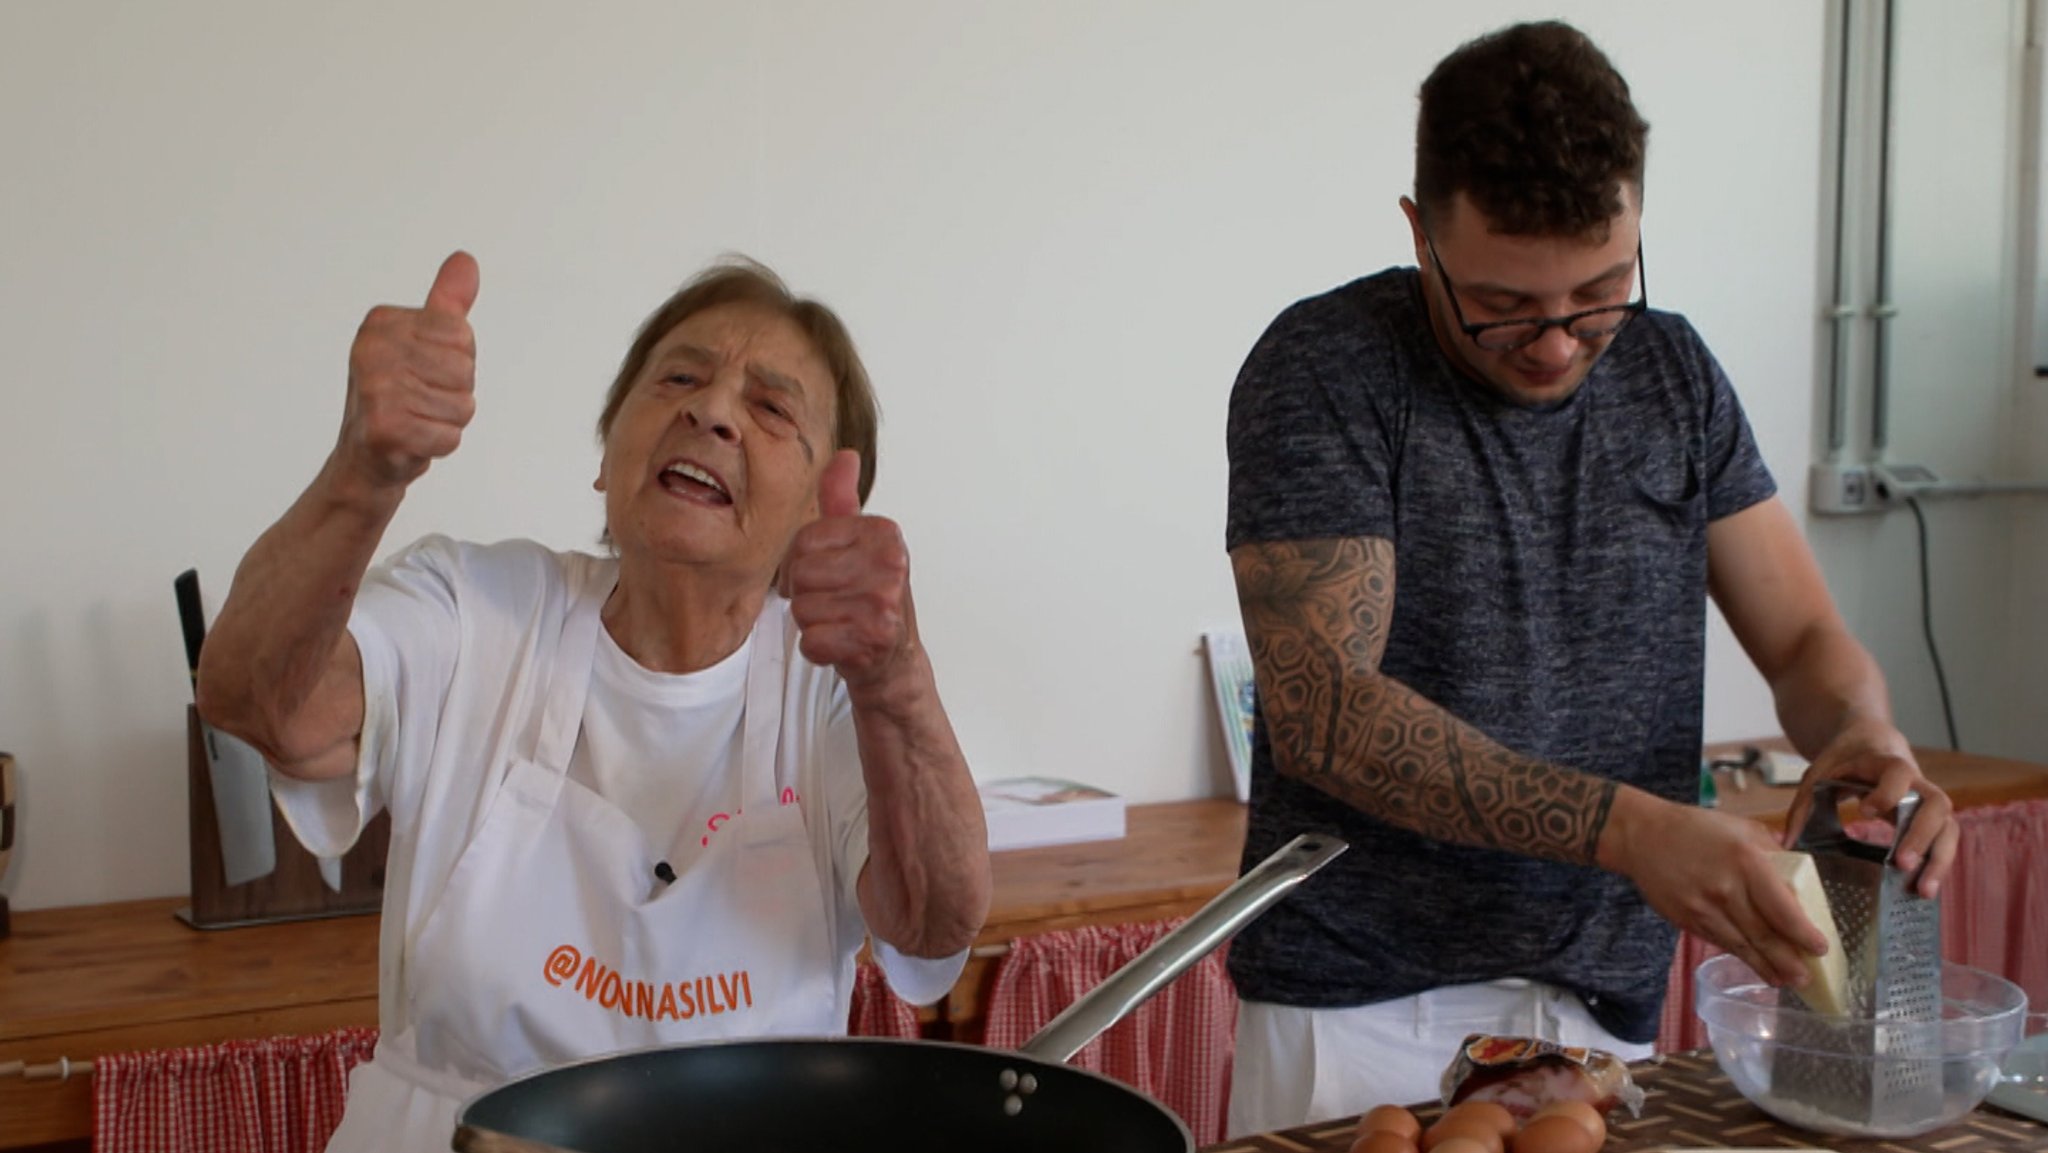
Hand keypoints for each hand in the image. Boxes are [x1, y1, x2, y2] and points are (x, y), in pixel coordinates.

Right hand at [335, 251, 479, 491]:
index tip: (424, 372)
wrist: (364, 458)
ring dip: (447, 420)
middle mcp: (372, 350)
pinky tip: (413, 441)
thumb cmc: (397, 396)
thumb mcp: (422, 342)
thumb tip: (465, 260)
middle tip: (421, 400)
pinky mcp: (385, 427)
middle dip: (454, 393)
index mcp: (381, 322)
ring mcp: (375, 388)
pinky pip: (449, 435)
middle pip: (465, 369)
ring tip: (417, 419)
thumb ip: (446, 304)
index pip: (462, 335)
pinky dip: (439, 444)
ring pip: (462, 405)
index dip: (457, 361)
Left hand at [785, 450, 921, 703]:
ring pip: (802, 608)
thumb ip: (842, 501)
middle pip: (800, 574)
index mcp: (883, 533)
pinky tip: (841, 645)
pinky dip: (818, 650)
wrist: (894, 660)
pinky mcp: (872, 638)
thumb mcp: (859, 545)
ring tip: (840, 623)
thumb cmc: (870, 599)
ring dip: (813, 623)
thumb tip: (844, 455)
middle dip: (806, 595)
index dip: (801, 564)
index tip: (828, 577)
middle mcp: (889, 564)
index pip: (804, 540)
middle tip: (835, 604)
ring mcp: (883, 602)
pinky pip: (811, 640)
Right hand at [1602, 788, 1827, 989]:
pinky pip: (1721, 943)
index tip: (1820, 947)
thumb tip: (1797, 872)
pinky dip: (1741, 957)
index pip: (1782, 908)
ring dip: (1767, 967)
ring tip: (1788, 981)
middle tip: (1808, 978)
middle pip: (1764, 934)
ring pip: (1743, 946)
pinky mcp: (1687, 920)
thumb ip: (1771, 850)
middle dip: (1789, 961)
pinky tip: (1756, 966)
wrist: (1641, 836)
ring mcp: (1704, 908)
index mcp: (1746, 861)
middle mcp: (1726, 888)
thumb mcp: (1740, 827)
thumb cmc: (1694, 828)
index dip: (1803, 934)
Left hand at [1782, 719, 1956, 896]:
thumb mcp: (1818, 773)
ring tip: (1923, 890)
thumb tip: (1788, 842)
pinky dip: (1938, 864)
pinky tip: (1924, 887)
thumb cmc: (1844, 761)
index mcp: (1887, 764)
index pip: (1898, 773)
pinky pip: (1944, 841)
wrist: (1870, 744)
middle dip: (1921, 836)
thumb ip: (1803, 804)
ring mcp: (1927, 802)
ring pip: (1948, 827)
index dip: (1887, 792)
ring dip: (1939, 859)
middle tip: (1902, 864)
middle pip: (1936, 805)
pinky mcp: (1930, 820)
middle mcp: (1916, 783)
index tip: (1865, 811)